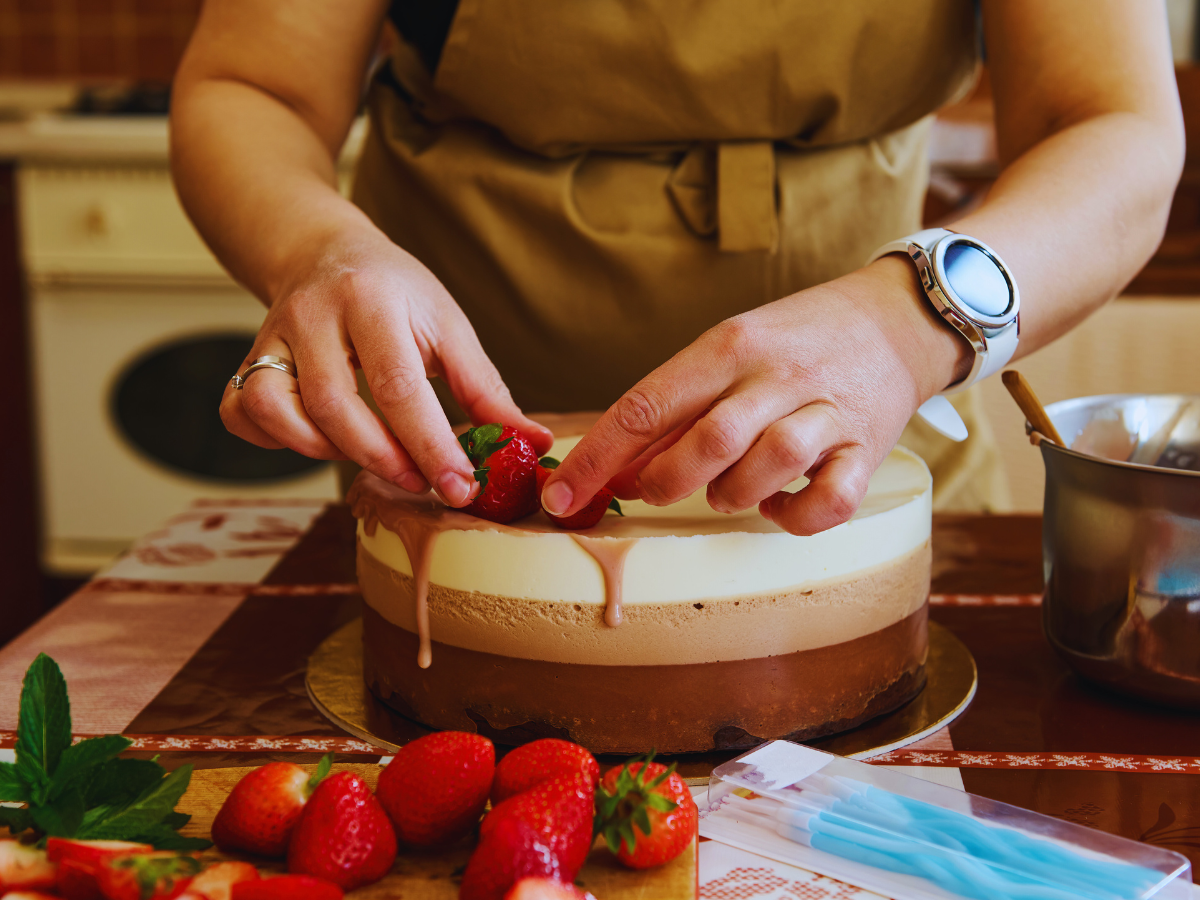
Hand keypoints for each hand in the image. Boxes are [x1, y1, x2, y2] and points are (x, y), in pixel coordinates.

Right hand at [220, 228, 552, 504]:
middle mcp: (312, 315)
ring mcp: (271, 336)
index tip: (460, 485)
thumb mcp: (447, 325)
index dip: (430, 444)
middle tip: (423, 481)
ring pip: (274, 408)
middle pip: (333, 404)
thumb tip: (532, 444)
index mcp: (371, 300)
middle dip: (382, 457)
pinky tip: (317, 439)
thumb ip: (485, 389)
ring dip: (324, 450)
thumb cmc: (396, 293)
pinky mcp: (246, 359)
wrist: (323, 251)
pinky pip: (239, 412)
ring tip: (372, 455)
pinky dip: (274, 440)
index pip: (398, 385)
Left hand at [541, 257, 970, 534]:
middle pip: (709, 439)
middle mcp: (777, 375)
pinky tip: (779, 503)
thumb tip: (607, 465)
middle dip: (666, 481)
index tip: (559, 498)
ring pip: (768, 464)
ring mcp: (827, 411)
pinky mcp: (868, 447)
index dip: (597, 457)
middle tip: (655, 491)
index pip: (647, 404)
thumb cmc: (793, 342)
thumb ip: (676, 407)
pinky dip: (794, 516)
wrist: (893, 319)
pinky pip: (829, 499)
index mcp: (728, 345)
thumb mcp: (728, 350)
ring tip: (724, 490)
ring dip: (731, 494)